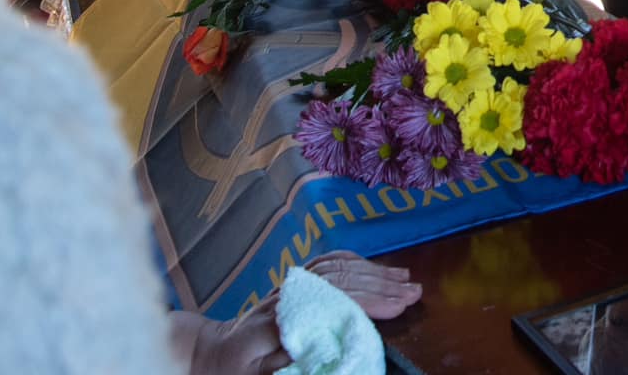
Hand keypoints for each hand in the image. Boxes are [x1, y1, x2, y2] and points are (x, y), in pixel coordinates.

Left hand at [169, 253, 418, 374]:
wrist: (211, 353)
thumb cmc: (236, 370)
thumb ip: (290, 363)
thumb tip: (330, 349)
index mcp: (283, 317)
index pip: (335, 300)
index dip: (370, 301)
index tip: (399, 306)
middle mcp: (289, 295)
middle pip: (342, 280)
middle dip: (382, 285)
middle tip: (415, 292)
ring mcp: (291, 287)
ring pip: (338, 269)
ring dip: (374, 272)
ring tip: (405, 279)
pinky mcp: (292, 285)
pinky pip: (326, 265)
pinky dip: (353, 262)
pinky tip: (372, 268)